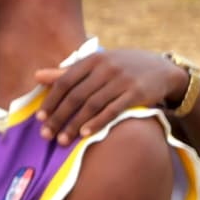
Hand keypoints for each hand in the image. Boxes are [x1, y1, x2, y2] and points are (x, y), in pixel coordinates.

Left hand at [34, 49, 181, 145]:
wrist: (163, 69)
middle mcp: (106, 68)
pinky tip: (84, 134)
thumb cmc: (121, 68)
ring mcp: (122, 80)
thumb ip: (67, 72)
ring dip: (74, 124)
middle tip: (46, 134)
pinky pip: (113, 110)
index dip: (51, 100)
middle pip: (76, 96)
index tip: (39, 118)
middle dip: (59, 117)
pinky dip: (97, 122)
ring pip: (92, 105)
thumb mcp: (96, 65)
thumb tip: (36, 76)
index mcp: (92, 60)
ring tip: (62, 140)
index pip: (64, 81)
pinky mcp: (137, 94)